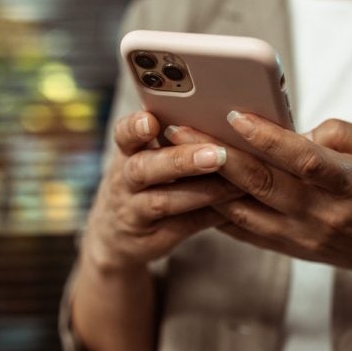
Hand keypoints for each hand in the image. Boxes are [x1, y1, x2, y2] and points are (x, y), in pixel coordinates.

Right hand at [83, 111, 242, 272]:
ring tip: (234, 184)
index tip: (150, 121)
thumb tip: (219, 113)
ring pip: (163, 202)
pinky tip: (235, 206)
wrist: (116, 235)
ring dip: (201, 192)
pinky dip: (210, 215)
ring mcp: (136, 212)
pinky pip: (184, 226)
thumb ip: (169, 138)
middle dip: (180, 160)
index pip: (123, 135)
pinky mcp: (154, 237)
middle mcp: (125, 182)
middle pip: (144, 169)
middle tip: (215, 154)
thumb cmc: (142, 183)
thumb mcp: (143, 156)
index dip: (135, 128)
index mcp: (126, 153)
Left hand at [164, 113, 351, 288]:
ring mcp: (301, 236)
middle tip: (179, 128)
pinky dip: (213, 209)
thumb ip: (341, 133)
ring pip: (243, 209)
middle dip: (216, 154)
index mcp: (350, 184)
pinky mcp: (288, 248)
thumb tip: (295, 129)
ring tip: (172, 154)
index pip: (304, 160)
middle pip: (262, 183)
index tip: (235, 115)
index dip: (269, 138)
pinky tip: (188, 188)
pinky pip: (242, 230)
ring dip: (205, 182)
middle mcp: (321, 214)